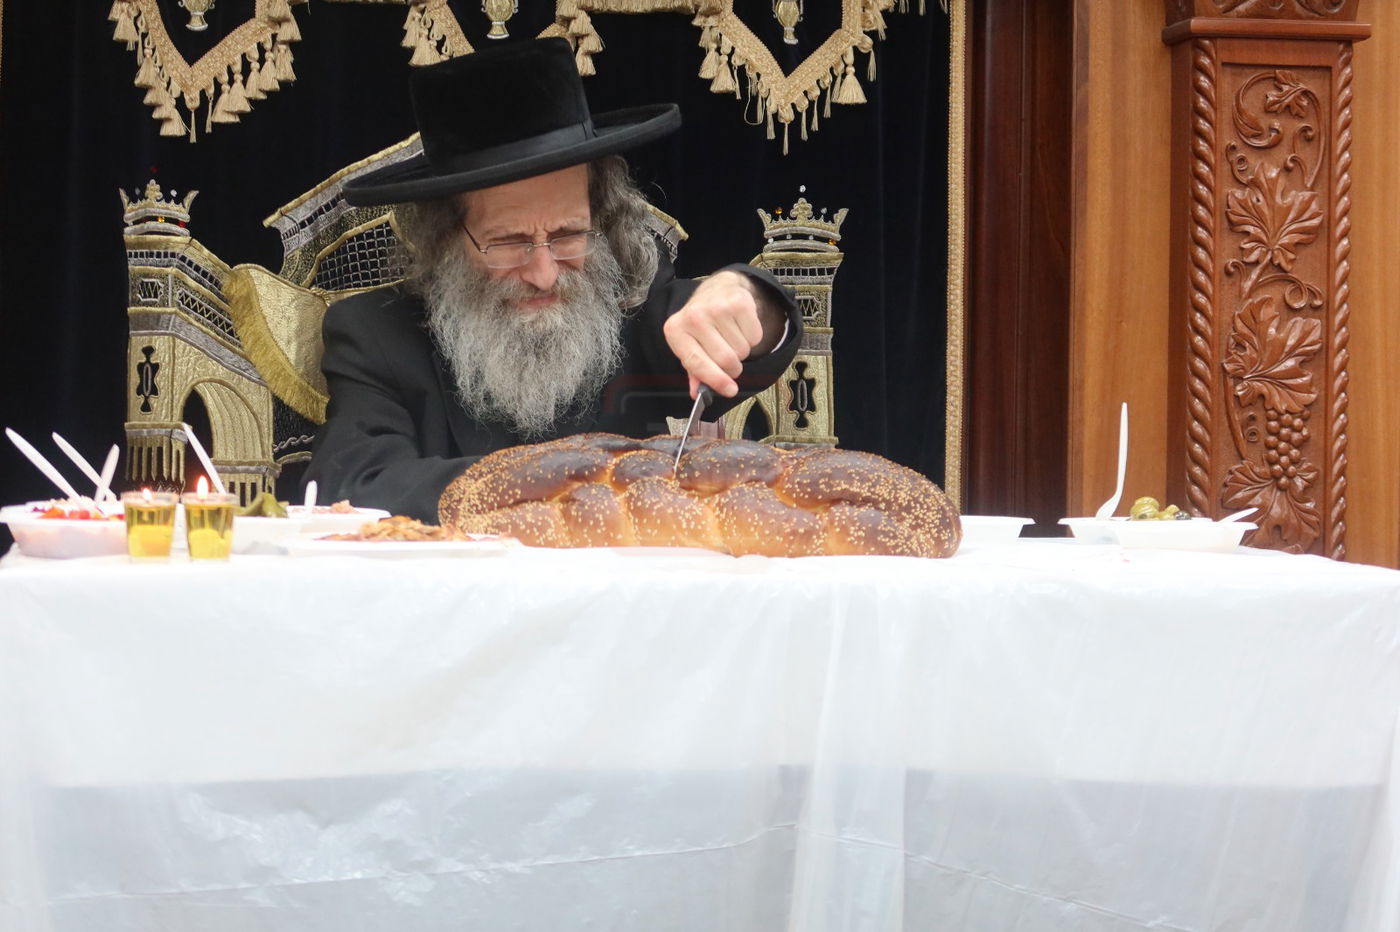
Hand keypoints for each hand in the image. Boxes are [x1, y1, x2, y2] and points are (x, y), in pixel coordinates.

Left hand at [663, 270, 782, 397]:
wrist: (718, 289)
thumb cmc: (701, 323)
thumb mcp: (690, 345)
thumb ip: (695, 371)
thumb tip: (698, 394)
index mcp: (676, 331)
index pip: (697, 364)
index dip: (716, 380)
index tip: (730, 390)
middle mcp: (694, 317)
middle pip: (725, 360)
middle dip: (732, 369)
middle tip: (731, 363)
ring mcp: (717, 308)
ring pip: (742, 350)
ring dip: (741, 352)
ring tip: (732, 338)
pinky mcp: (739, 303)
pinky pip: (755, 337)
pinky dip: (752, 338)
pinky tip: (740, 327)